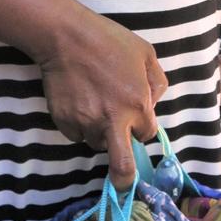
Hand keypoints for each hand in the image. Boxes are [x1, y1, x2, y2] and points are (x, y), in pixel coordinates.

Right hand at [37, 7, 165, 188]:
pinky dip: (80, 123)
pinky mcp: (64, 122)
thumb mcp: (146, 54)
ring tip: (95, 103)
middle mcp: (112, 120)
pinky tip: (79, 99)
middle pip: (121, 166)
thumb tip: (152, 103)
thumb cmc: (109, 41)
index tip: (137, 123)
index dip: (142, 128)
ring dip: (100, 132)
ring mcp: (86, 123)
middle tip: (123, 184)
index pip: (147, 134)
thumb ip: (156, 83)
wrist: (66, 37)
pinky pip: (77, 133)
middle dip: (124, 179)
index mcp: (137, 104)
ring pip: (97, 143)